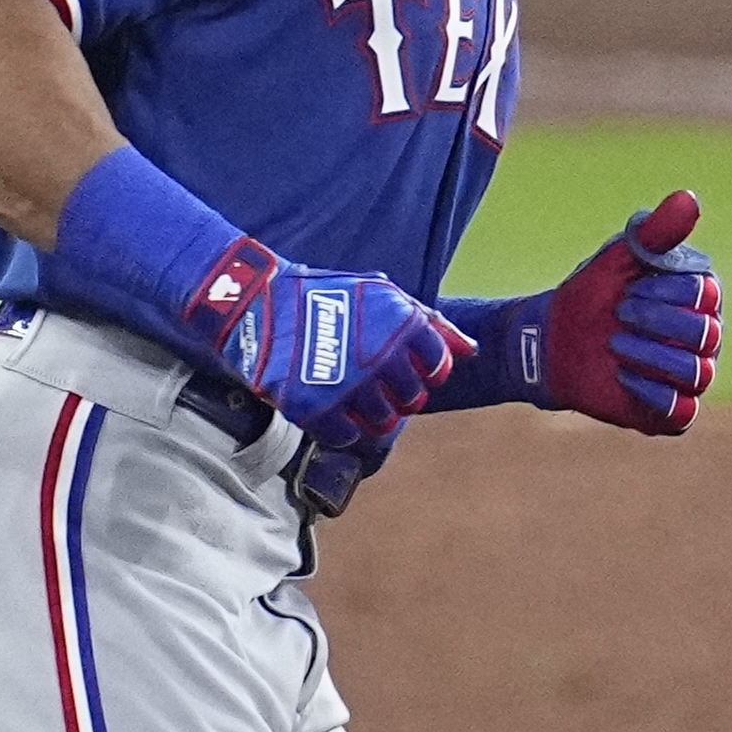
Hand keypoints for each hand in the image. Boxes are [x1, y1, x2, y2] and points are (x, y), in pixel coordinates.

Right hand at [191, 231, 462, 432]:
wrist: (260, 304)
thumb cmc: (327, 295)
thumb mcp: (383, 296)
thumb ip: (431, 324)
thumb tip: (471, 350)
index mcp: (404, 325)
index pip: (438, 368)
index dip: (423, 370)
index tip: (401, 366)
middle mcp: (383, 357)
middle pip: (412, 400)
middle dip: (397, 394)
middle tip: (372, 381)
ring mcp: (352, 385)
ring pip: (384, 423)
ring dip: (370, 413)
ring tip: (348, 392)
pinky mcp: (319, 409)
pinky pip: (348, 437)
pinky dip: (342, 428)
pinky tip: (330, 407)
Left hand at [539, 190, 722, 434]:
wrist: (554, 341)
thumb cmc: (592, 294)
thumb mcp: (619, 258)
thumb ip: (656, 231)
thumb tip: (690, 199)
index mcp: (701, 296)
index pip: (705, 295)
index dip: (664, 292)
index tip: (629, 287)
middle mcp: (706, 336)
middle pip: (706, 334)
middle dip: (655, 322)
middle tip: (620, 313)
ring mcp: (692, 376)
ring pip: (696, 373)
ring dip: (649, 356)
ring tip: (615, 345)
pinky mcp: (672, 411)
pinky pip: (681, 411)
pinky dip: (651, 393)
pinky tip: (621, 375)